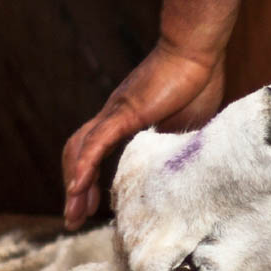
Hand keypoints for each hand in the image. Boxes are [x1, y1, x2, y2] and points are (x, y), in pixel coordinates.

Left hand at [62, 41, 224, 229]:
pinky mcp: (125, 112)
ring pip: (81, 151)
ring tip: (73, 213)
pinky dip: (84, 166)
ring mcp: (115, 114)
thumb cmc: (196, 81)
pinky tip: (76, 189)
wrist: (197, 50)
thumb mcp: (184, 128)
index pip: (94, 153)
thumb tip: (172, 173)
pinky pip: (97, 143)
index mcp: (124, 121)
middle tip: (74, 220)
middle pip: (79, 154)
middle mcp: (112, 117)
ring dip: (75, 185)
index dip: (88, 180)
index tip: (91, 208)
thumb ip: (172, 148)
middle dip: (75, 190)